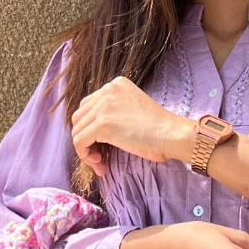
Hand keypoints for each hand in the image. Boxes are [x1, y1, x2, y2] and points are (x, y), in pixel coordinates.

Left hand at [71, 76, 192, 177]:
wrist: (172, 134)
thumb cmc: (160, 129)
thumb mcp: (133, 109)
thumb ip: (115, 111)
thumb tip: (93, 130)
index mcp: (116, 84)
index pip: (89, 106)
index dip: (91, 128)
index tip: (103, 145)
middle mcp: (107, 90)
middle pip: (79, 117)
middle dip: (86, 139)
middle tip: (99, 156)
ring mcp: (103, 106)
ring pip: (77, 130)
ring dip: (85, 150)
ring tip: (100, 162)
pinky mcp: (102, 124)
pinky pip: (79, 142)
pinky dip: (85, 155)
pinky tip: (100, 164)